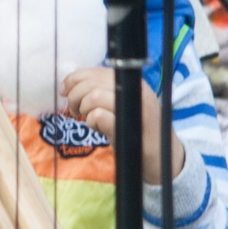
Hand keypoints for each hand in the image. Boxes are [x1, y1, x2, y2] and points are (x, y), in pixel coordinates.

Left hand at [58, 66, 185, 184]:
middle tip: (75, 109)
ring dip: (83, 108)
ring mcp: (132, 109)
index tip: (65, 90)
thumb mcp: (121, 105)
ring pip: (94, 96)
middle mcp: (135, 91)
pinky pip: (99, 116)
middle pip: (93, 82)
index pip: (97, 70)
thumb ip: (102, 91)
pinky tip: (98, 128)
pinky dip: (92, 122)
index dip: (76, 78)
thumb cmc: (136, 130)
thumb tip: (69, 84)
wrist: (162, 157)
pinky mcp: (127, 128)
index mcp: (133, 82)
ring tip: (87, 118)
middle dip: (75, 95)